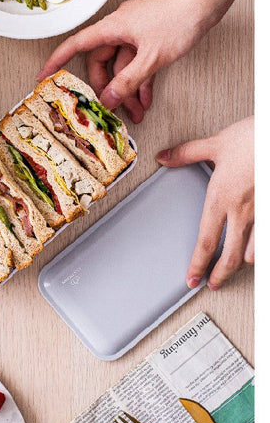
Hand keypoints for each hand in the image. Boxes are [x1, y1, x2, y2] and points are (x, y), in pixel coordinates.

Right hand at [37, 0, 212, 123]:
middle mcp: (120, 27)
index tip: (44, 75)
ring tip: (137, 112)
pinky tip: (146, 98)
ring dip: (128, 89)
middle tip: (112, 110)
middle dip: (108, 89)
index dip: (57, 61)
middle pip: (101, 63)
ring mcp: (135, 31)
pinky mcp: (149, 36)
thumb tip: (109, 100)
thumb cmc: (180, 19)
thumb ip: (129, 81)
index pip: (77, 45)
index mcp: (113, 27)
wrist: (207, 0)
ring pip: (122, 65)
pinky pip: (137, 61)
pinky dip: (140, 79)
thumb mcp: (152, 58)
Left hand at [156, 116, 253, 288]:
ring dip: (241, 263)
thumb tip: (164, 156)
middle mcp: (242, 211)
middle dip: (219, 275)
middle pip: (228, 258)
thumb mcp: (216, 143)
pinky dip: (260, 250)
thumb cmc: (254, 138)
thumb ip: (187, 153)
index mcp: (221, 198)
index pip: (205, 242)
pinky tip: (256, 250)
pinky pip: (267, 242)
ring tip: (234, 266)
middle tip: (213, 284)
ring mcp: (262, 214)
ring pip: (252, 254)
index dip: (197, 265)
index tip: (192, 279)